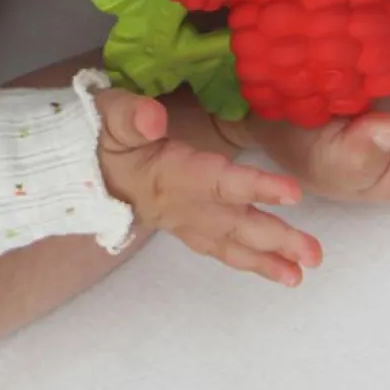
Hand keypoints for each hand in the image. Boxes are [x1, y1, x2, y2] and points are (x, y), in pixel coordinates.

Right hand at [96, 88, 321, 286]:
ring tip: (301, 274)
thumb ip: (128, 115)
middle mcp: (182, 204)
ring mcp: (183, 219)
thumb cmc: (99, 135)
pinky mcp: (184, 225)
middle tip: (314, 255)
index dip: (256, 187)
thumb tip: (152, 117)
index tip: (295, 194)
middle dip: (275, 239)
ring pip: (230, 242)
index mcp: (171, 174)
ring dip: (267, 258)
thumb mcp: (108, 115)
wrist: (75, 168)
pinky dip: (247, 259)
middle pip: (233, 223)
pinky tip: (275, 269)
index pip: (219, 182)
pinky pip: (219, 247)